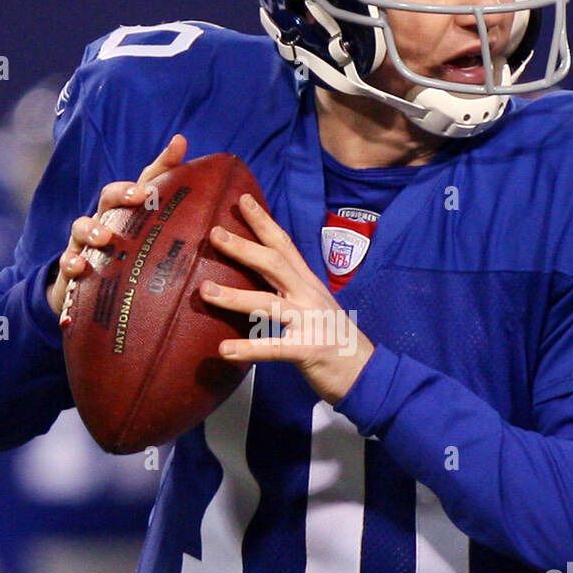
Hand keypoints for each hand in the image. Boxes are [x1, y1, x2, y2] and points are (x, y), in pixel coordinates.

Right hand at [46, 134, 186, 315]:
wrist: (89, 293)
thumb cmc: (127, 261)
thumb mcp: (155, 244)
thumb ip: (181, 221)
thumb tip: (210, 182)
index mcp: (129, 214)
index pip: (146, 182)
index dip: (163, 162)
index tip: (179, 146)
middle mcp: (106, 221)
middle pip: (109, 197)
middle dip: (122, 192)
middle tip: (139, 195)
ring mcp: (86, 244)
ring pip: (82, 227)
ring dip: (92, 228)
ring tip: (105, 237)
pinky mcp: (73, 269)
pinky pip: (68, 261)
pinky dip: (71, 261)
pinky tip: (79, 266)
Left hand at [202, 193, 374, 405]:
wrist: (367, 372)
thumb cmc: (335, 340)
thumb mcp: (315, 306)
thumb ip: (290, 290)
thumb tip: (259, 278)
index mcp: (309, 284)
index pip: (284, 245)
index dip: (263, 221)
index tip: (242, 200)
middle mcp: (309, 297)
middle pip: (274, 264)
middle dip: (244, 247)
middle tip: (214, 233)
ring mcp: (310, 323)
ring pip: (268, 303)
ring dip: (234, 296)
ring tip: (204, 291)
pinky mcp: (308, 351)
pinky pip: (275, 349)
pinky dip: (249, 349)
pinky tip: (225, 349)